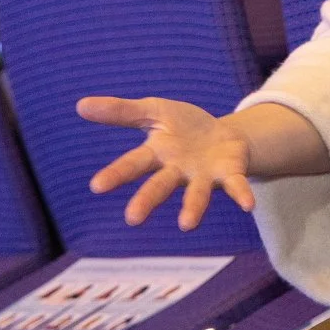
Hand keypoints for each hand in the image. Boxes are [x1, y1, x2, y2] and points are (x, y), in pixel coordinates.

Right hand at [78, 96, 254, 230]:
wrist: (225, 136)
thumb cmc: (184, 127)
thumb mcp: (154, 110)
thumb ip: (122, 111)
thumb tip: (80, 105)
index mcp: (157, 154)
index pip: (133, 164)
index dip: (116, 174)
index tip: (96, 186)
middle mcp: (177, 171)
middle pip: (159, 186)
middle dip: (147, 200)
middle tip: (132, 219)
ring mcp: (203, 176)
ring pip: (196, 194)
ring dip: (192, 208)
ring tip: (186, 224)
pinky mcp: (229, 174)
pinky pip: (235, 186)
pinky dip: (241, 195)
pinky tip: (249, 205)